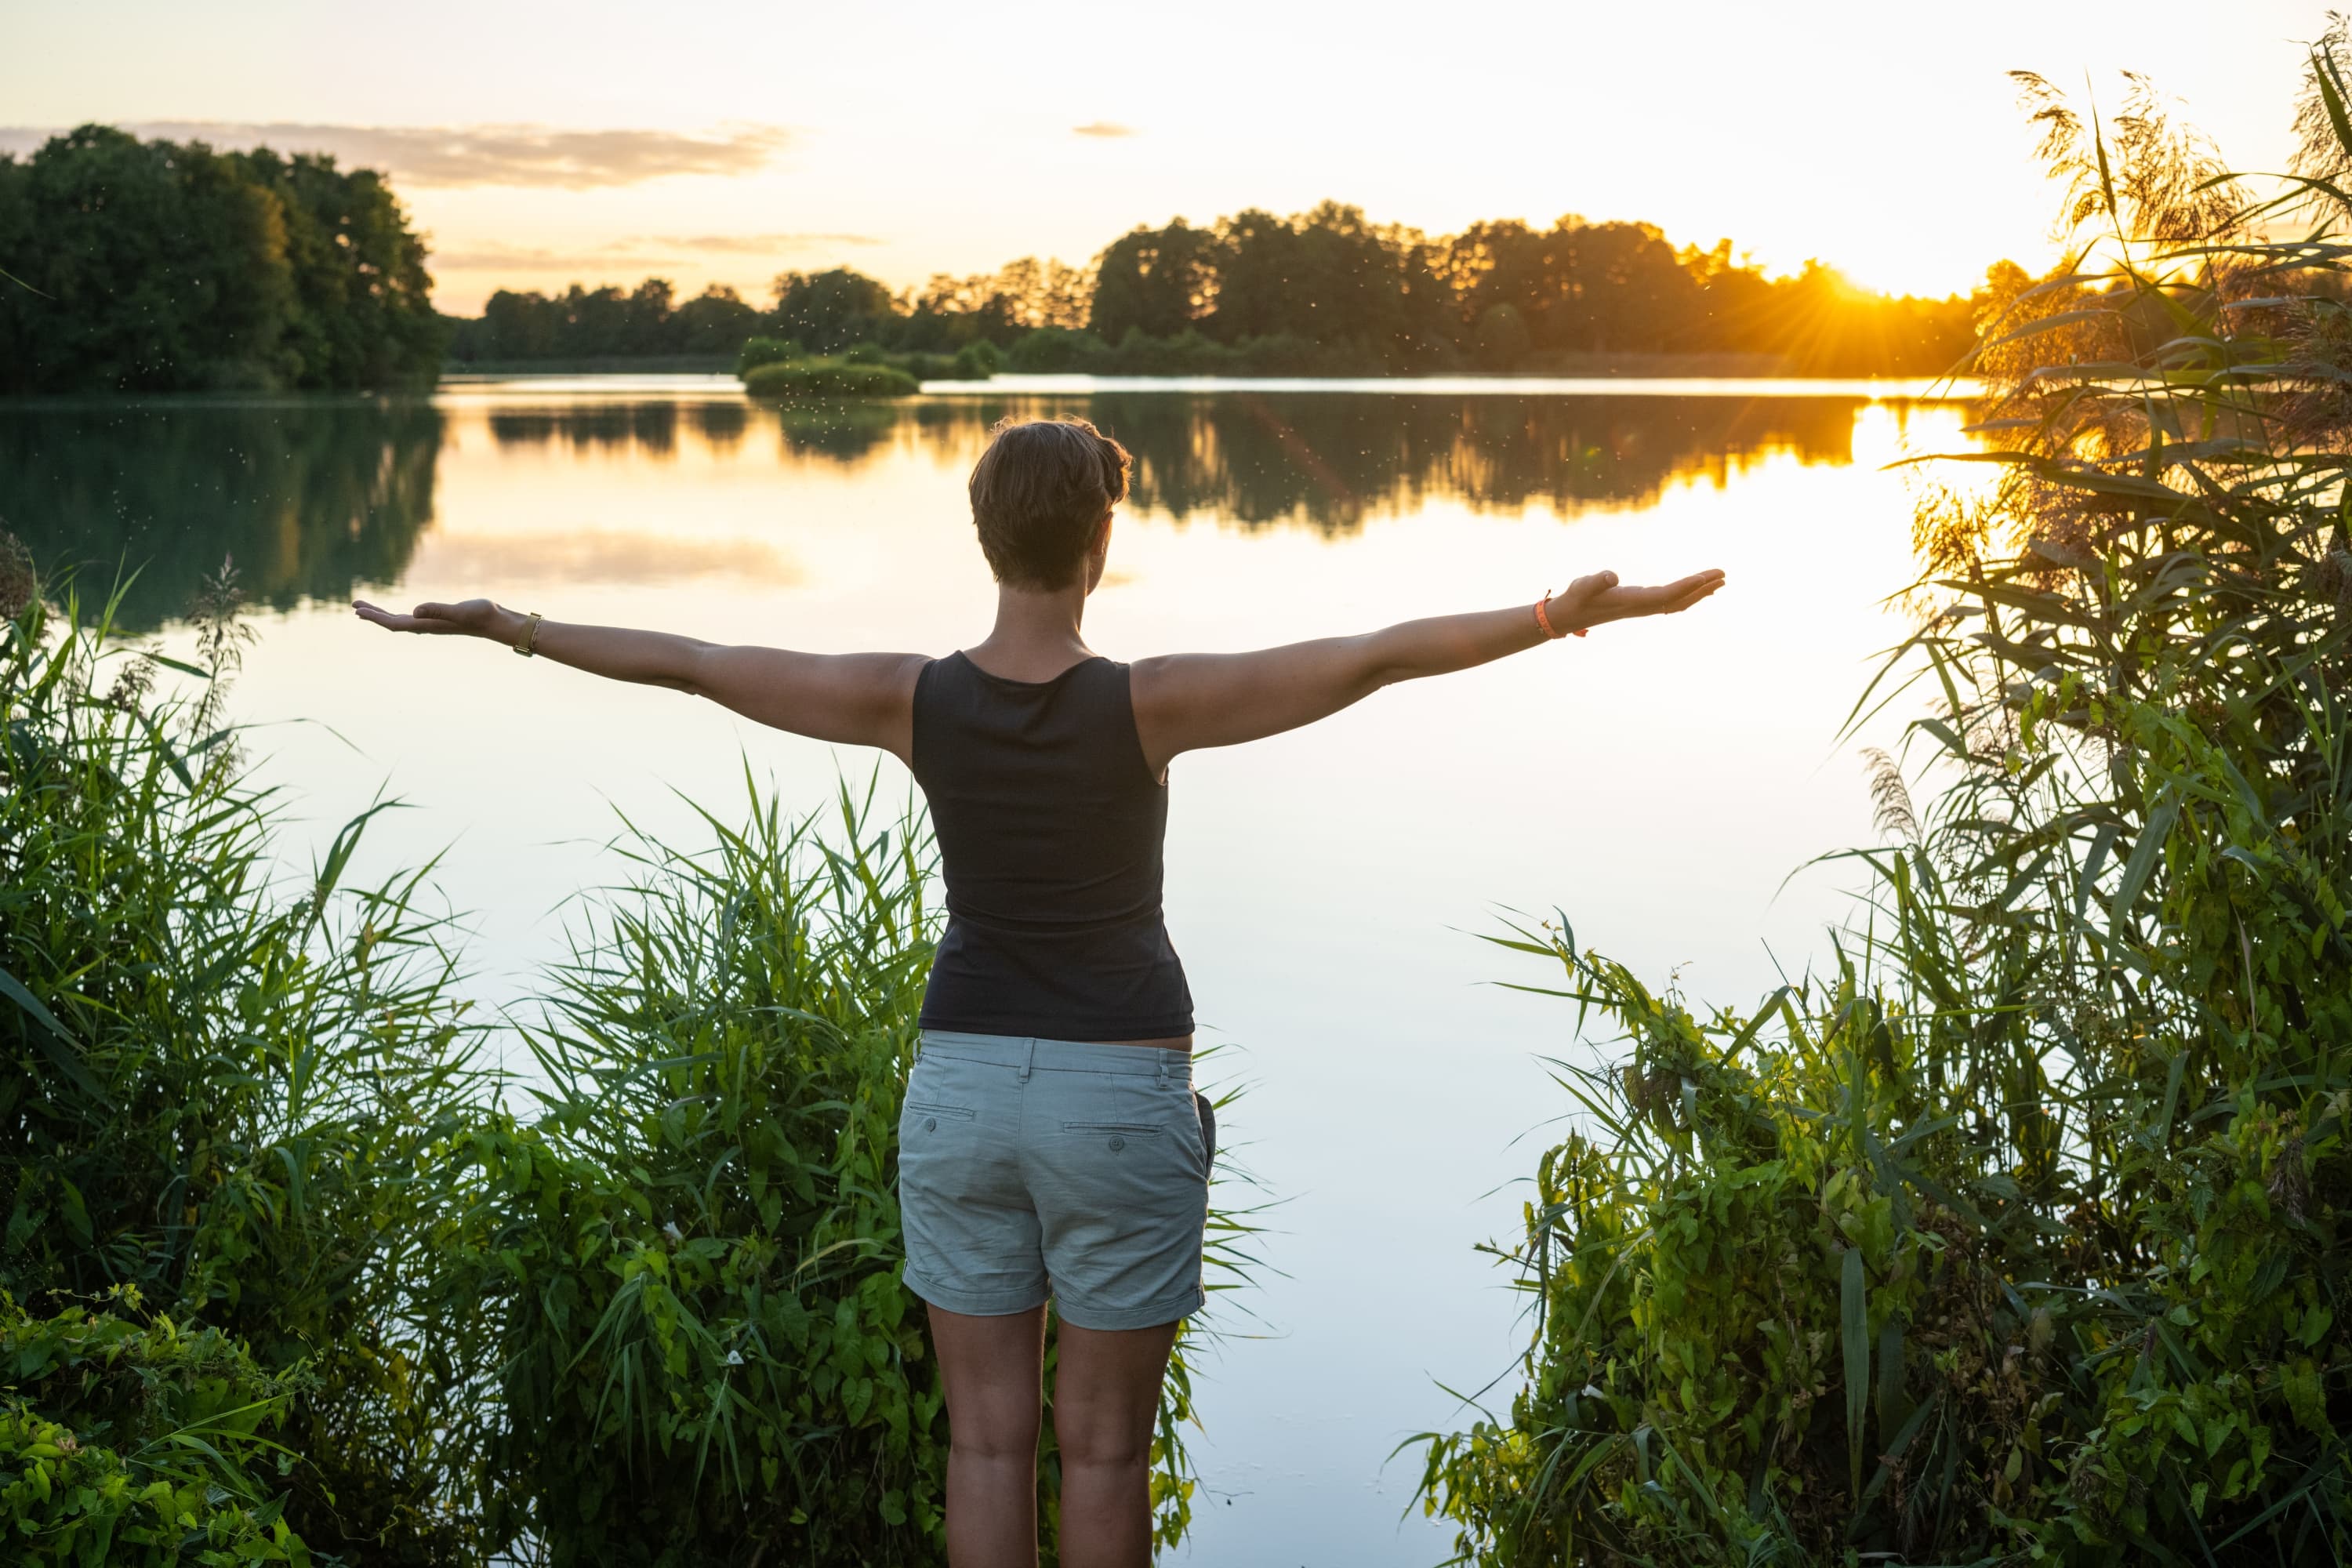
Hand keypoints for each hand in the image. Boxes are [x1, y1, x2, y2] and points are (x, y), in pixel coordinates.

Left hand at [353, 597, 516, 639]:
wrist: (499, 623)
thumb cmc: (482, 615)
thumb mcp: (459, 610)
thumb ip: (437, 610)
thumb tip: (415, 611)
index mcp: (428, 624)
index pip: (395, 622)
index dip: (375, 617)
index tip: (358, 610)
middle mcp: (427, 626)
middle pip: (393, 623)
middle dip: (373, 615)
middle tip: (355, 606)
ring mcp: (433, 624)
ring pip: (401, 621)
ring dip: (383, 616)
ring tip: (368, 610)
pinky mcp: (440, 620)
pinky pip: (412, 619)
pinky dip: (399, 615)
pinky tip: (400, 613)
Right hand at [1546, 569, 1725, 633]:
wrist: (1570, 616)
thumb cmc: (1577, 597)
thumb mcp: (1582, 585)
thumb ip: (1596, 580)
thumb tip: (1612, 575)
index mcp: (1632, 601)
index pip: (1664, 595)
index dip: (1685, 587)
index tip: (1704, 577)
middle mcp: (1642, 607)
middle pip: (1679, 600)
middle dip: (1702, 588)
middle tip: (1724, 575)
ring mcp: (1644, 607)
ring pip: (1679, 602)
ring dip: (1700, 593)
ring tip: (1720, 581)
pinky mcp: (1642, 605)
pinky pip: (1672, 601)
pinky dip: (1689, 595)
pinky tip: (1698, 589)